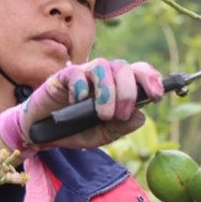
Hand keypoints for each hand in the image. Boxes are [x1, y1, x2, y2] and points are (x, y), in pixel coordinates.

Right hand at [0, 59, 163, 157]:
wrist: (43, 133)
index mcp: (119, 86)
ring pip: (103, 67)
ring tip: (103, 115)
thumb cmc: (76, 130)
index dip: (151, 79)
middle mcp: (105, 76)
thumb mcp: (102, 135)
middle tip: (122, 114)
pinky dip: (82, 89)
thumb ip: (121, 127)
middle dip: (128, 91)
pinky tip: (77, 103)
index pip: (140, 72)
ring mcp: (85, 74)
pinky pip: (78, 74)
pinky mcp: (64, 75)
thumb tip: (141, 117)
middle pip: (124, 67)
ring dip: (108, 91)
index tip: (156, 97)